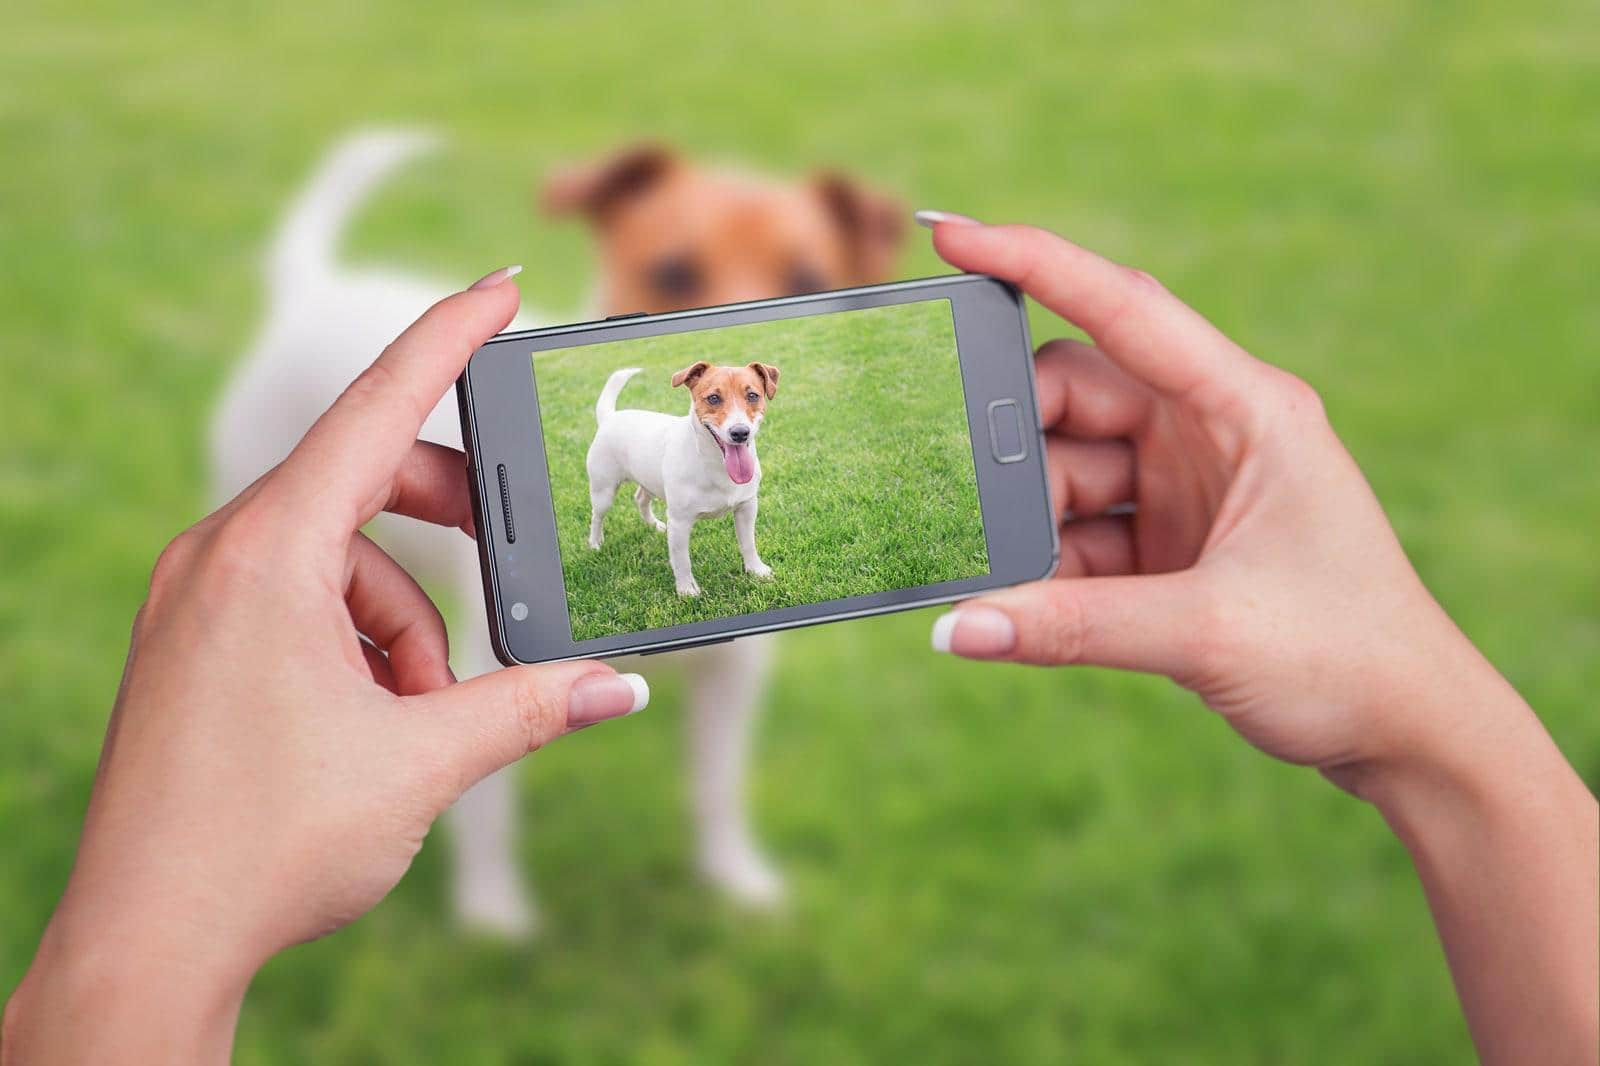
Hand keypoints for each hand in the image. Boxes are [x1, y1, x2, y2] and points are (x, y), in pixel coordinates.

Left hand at [3, 268, 648, 1063]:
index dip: (447, 338)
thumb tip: (618, 687)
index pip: (375, 409)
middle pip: (364, 485)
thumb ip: (529, 707)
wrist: (144, 942)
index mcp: (268, 554)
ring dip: (406, 623)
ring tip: (420, 718)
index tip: (503, 283)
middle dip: (450, 528)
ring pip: (340, 561)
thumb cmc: (267, 845)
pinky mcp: (195, 641)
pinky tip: (373, 725)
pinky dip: (359, 645)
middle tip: (513, 564)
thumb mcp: (423, 761)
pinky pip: (299, 601)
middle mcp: (220, 555)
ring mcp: (198, 597)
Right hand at [925, 218, 1497, 779]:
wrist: (1405, 732)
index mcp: (1247, 407)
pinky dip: (1044, 565)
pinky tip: (1019, 604)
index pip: (1126, 307)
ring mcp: (1186, 488)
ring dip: (1026, 515)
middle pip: (1078, 393)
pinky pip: (1079, 532)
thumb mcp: (1205, 632)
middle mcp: (1211, 431)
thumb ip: (1072, 627)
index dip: (1035, 262)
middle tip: (955, 485)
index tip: (950, 237)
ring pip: (1068, 467)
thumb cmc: (1345, 656)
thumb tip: (956, 627)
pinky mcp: (1167, 543)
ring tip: (990, 567)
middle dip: (1014, 437)